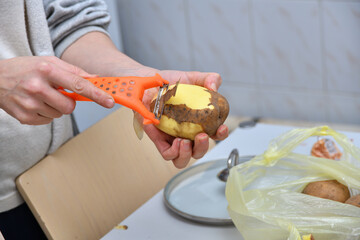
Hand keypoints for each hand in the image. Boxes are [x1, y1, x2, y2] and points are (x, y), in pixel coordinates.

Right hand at [0, 56, 114, 124]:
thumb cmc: (26, 68)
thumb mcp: (49, 62)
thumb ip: (74, 71)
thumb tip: (96, 79)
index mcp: (46, 69)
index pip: (78, 84)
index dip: (96, 94)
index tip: (109, 101)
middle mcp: (37, 86)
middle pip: (70, 106)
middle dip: (68, 102)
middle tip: (56, 93)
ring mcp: (29, 104)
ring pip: (60, 114)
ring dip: (55, 107)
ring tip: (41, 96)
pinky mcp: (24, 117)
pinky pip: (48, 121)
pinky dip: (45, 113)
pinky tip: (34, 103)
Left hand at [139, 69, 228, 167]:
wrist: (148, 83)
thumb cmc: (170, 83)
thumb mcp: (192, 78)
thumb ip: (209, 78)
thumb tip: (214, 86)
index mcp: (198, 123)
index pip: (214, 134)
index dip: (221, 134)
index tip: (221, 127)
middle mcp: (187, 133)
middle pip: (199, 151)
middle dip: (203, 147)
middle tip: (201, 136)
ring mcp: (172, 139)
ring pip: (182, 159)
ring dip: (187, 154)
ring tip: (184, 141)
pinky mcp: (158, 140)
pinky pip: (167, 153)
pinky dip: (172, 150)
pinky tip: (173, 140)